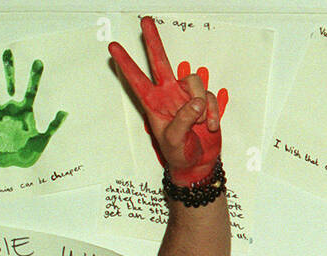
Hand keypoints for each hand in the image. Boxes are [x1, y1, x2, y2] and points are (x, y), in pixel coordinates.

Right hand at [0, 50, 66, 168]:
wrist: (12, 164)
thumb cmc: (29, 153)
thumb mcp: (43, 139)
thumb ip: (53, 126)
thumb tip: (65, 111)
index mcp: (26, 109)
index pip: (31, 89)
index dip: (35, 76)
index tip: (38, 62)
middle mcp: (12, 107)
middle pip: (10, 83)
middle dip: (9, 69)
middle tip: (7, 52)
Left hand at [109, 16, 225, 183]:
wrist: (198, 163)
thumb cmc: (179, 154)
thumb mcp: (174, 141)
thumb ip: (183, 120)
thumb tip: (195, 102)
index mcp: (153, 104)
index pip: (137, 79)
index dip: (126, 64)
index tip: (113, 48)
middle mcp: (168, 95)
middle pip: (160, 61)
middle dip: (153, 41)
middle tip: (145, 21)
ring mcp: (186, 96)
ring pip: (195, 80)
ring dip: (202, 103)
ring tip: (201, 125)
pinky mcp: (202, 100)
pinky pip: (210, 96)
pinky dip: (212, 111)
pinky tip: (209, 126)